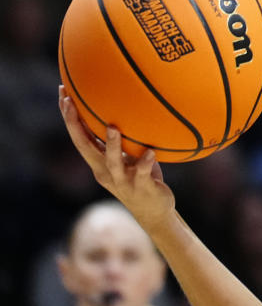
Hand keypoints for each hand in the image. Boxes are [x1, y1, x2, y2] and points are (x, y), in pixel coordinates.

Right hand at [58, 85, 176, 231]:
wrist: (154, 212)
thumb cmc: (141, 178)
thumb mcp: (127, 157)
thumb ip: (121, 141)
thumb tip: (119, 113)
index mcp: (99, 163)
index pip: (79, 137)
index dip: (69, 117)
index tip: (63, 93)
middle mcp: (105, 171)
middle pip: (84, 147)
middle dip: (75, 124)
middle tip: (70, 102)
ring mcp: (123, 181)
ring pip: (113, 162)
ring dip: (111, 145)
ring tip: (113, 127)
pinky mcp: (142, 188)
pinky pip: (143, 173)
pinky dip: (146, 163)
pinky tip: (151, 152)